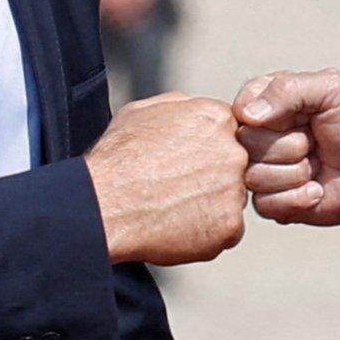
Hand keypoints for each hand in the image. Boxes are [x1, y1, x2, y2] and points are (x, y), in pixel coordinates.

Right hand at [84, 92, 246, 264]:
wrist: (104, 204)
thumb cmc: (118, 158)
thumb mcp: (146, 110)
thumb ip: (184, 106)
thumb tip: (197, 109)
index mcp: (218, 119)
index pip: (230, 134)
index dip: (205, 150)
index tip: (186, 162)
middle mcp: (234, 152)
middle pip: (235, 166)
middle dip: (212, 177)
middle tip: (178, 188)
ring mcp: (235, 191)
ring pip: (231, 199)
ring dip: (210, 205)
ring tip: (173, 207)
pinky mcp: (229, 227)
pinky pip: (226, 231)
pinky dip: (206, 233)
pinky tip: (178, 226)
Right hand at [232, 69, 339, 225]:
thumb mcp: (330, 89)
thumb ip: (287, 89)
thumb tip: (248, 115)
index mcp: (270, 103)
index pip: (240, 109)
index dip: (266, 117)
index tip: (299, 116)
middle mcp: (264, 136)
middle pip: (246, 145)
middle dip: (288, 146)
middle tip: (314, 141)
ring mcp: (267, 169)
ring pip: (253, 177)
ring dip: (295, 173)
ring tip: (317, 165)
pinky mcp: (276, 201)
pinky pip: (266, 204)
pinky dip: (297, 198)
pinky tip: (317, 189)